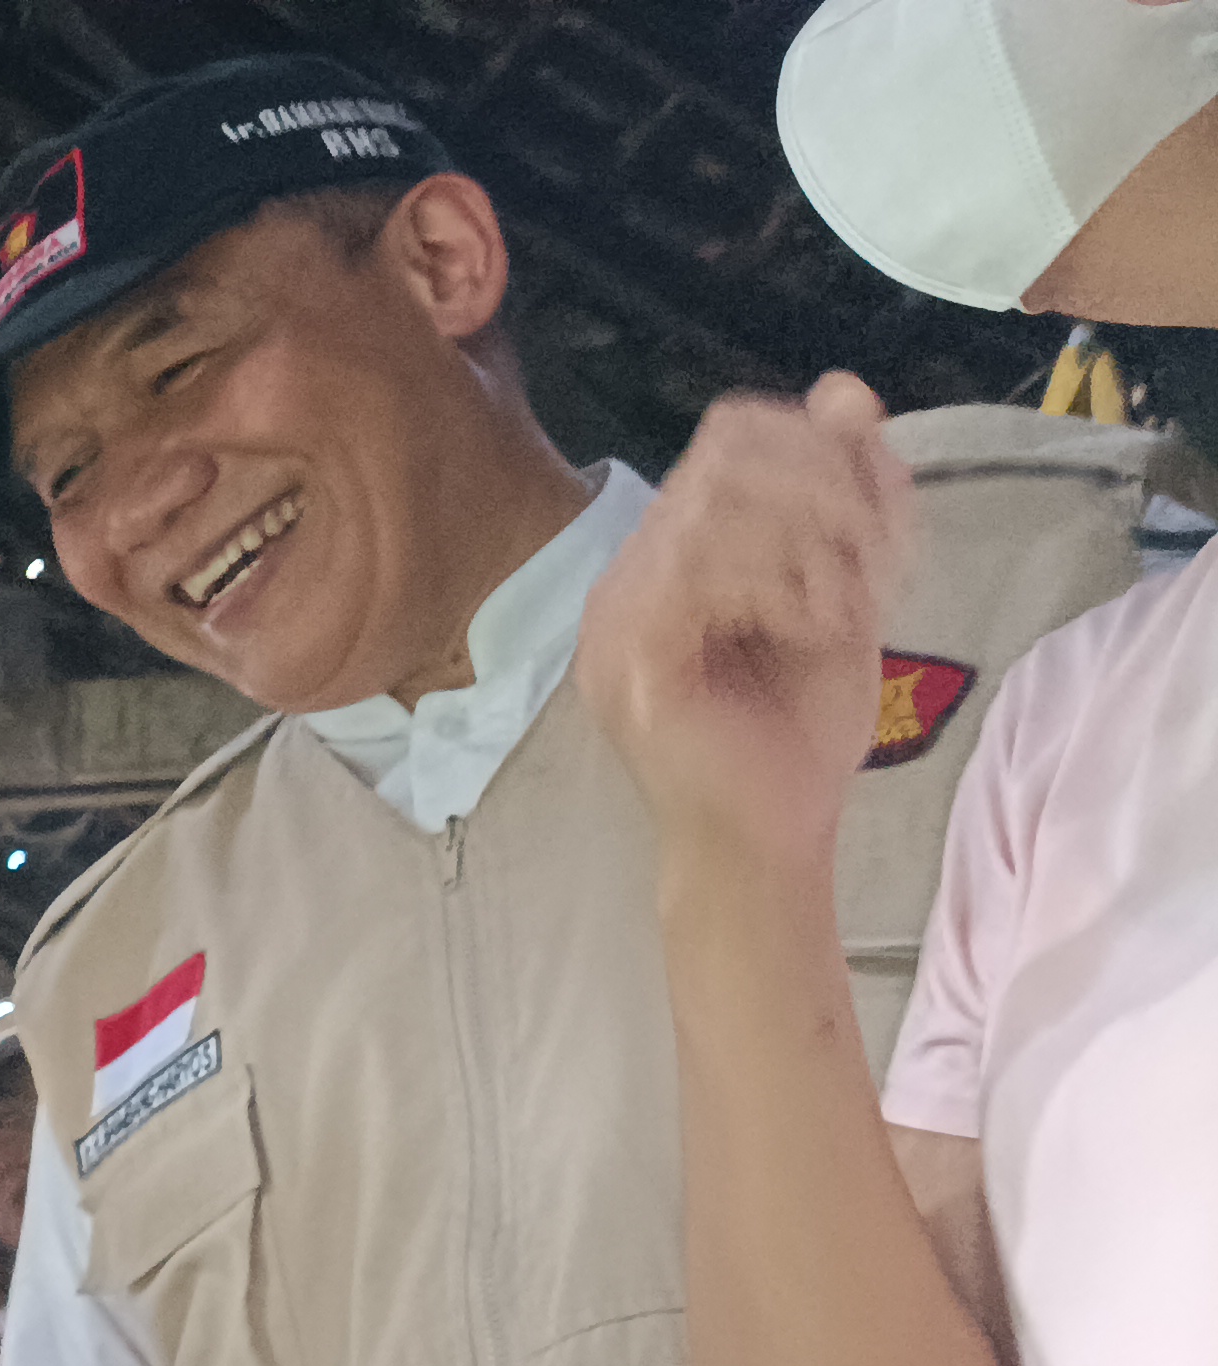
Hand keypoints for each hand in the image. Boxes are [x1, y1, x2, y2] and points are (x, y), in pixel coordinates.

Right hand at [576, 371, 911, 887]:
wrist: (768, 846)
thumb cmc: (797, 734)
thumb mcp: (848, 590)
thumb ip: (851, 495)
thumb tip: (845, 389)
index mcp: (671, 555)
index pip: (731, 434)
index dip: (817, 447)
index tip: (875, 512)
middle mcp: (629, 576)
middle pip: (727, 456)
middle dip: (825, 491)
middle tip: (874, 561)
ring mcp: (618, 619)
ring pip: (721, 504)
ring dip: (815, 543)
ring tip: (847, 605)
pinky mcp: (631, 661)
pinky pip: (707, 572)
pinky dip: (785, 586)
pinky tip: (816, 629)